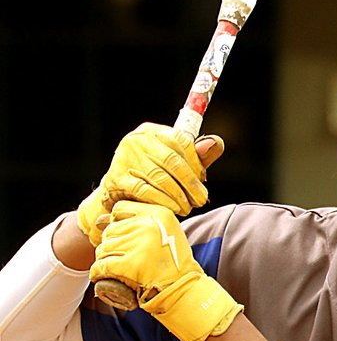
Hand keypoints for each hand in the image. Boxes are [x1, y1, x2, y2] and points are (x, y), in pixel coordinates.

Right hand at [77, 122, 224, 245]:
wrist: (118, 192)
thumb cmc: (153, 175)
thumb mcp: (176, 162)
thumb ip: (197, 156)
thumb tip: (215, 144)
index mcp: (153, 132)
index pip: (181, 140)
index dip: (196, 162)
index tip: (203, 179)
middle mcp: (137, 140)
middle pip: (171, 160)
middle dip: (190, 183)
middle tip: (201, 199)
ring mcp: (125, 158)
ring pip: (159, 177)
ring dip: (179, 195)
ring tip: (188, 207)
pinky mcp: (117, 179)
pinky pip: (144, 191)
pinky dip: (163, 201)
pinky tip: (174, 208)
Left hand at [90, 200, 242, 340]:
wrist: (184, 288)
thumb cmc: (173, 261)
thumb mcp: (167, 231)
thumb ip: (142, 222)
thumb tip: (98, 221)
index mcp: (159, 213)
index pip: (120, 209)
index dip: (117, 222)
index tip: (124, 236)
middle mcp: (148, 225)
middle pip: (110, 230)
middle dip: (111, 244)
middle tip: (121, 257)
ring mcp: (138, 245)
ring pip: (104, 248)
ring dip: (105, 259)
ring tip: (116, 267)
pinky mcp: (129, 265)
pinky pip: (101, 265)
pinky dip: (98, 272)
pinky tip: (101, 275)